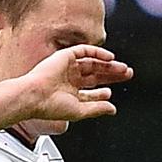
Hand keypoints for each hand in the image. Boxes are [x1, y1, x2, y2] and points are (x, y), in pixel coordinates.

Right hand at [11, 45, 132, 132]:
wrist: (35, 95)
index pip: (91, 91)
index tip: (112, 93)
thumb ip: (97, 108)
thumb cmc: (51, 106)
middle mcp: (69, 79)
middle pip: (95, 75)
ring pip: (93, 63)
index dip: (103, 92)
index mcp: (70, 93)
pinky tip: (110, 58)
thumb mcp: (80, 110)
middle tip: (127, 74)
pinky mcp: (65, 56)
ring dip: (108, 65)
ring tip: (123, 68)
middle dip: (111, 75)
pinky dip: (98, 53)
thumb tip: (112, 109)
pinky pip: (85, 51)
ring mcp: (68, 67)